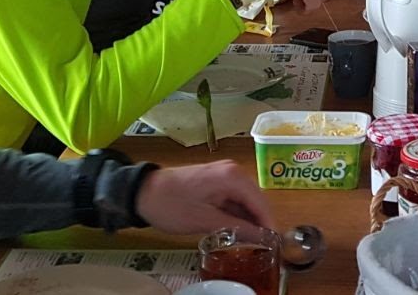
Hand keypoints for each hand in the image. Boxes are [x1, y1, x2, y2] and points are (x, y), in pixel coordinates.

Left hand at [135, 160, 274, 233]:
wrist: (142, 192)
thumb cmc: (171, 205)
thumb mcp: (204, 220)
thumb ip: (236, 227)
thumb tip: (261, 237)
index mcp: (232, 177)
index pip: (260, 202)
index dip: (269, 224)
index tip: (275, 244)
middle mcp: (233, 171)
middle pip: (256, 199)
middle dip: (261, 221)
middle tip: (265, 246)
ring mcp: (224, 174)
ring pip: (246, 199)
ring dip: (250, 218)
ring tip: (254, 241)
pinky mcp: (216, 180)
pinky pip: (234, 198)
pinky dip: (238, 213)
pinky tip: (238, 229)